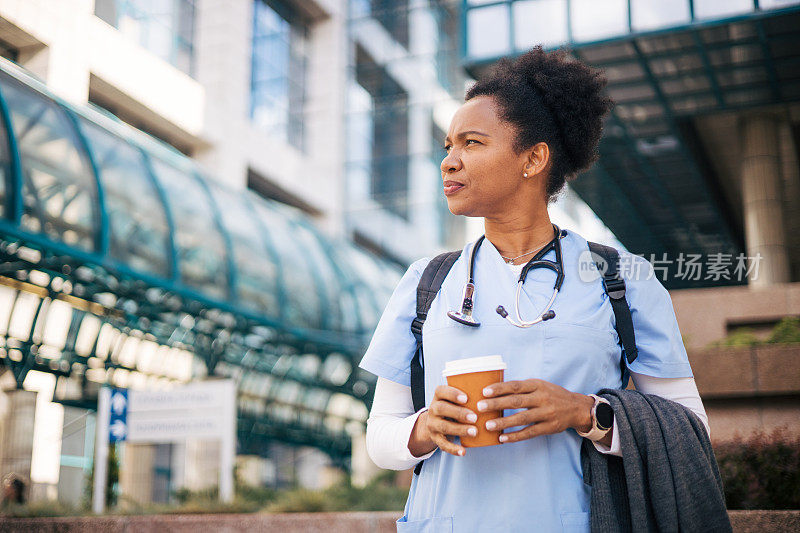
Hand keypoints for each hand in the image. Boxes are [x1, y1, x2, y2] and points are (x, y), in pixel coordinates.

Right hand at [418, 385, 478, 456]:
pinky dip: (453, 449)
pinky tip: (463, 451)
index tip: (466, 398)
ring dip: (459, 430)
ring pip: (444, 426)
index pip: (440, 391)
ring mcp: (433, 424)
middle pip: (441, 408)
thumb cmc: (453, 407)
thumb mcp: (455, 399)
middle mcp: (433, 409)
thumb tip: (490, 394)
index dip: (452, 394)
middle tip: (474, 417)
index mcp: (438, 397)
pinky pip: (443, 444)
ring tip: (474, 432)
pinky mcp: (435, 438)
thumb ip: (468, 396)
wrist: (435, 423)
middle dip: (458, 413)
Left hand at [476, 379, 593, 443]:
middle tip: (480, 407)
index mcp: (537, 385)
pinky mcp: (549, 427)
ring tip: (488, 425)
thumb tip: (495, 390)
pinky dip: (515, 436)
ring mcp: (546, 413)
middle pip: (516, 401)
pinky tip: (502, 438)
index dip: (499, 388)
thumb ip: (521, 388)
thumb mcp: (539, 385)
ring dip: (504, 422)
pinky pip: (529, 432)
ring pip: (522, 418)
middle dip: (497, 404)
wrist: (576, 407)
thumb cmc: (551, 395)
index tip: (484, 392)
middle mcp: (541, 398)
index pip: (515, 386)